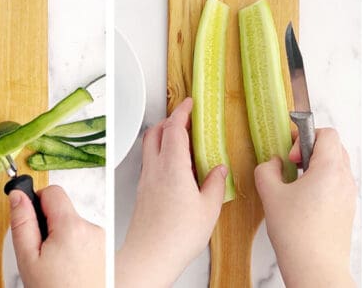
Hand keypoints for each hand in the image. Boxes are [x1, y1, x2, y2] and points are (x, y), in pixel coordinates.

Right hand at [9, 186, 103, 286]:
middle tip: (39, 250)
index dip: (36, 200)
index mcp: (72, 227)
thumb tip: (17, 196)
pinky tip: (67, 265)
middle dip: (47, 223)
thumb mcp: (28, 258)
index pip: (53, 191)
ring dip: (60, 236)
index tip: (29, 216)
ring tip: (54, 263)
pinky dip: (72, 246)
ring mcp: (101, 238)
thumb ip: (22, 222)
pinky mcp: (104, 248)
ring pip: (72, 224)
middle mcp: (91, 228)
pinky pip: (82, 237)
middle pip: (63, 209)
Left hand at [116, 98, 227, 286]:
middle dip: (170, 120)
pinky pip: (150, 163)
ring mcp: (146, 181)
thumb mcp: (209, 208)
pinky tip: (178, 169)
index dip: (182, 112)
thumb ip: (215, 184)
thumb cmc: (177, 237)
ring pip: (150, 147)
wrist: (150, 257)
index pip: (174, 129)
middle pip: (156, 132)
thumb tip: (219, 170)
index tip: (190, 103)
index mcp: (173, 167)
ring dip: (164, 137)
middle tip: (187, 119)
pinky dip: (162, 155)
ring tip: (185, 143)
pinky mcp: (143, 193)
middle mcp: (155, 170)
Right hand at [255, 128, 355, 286]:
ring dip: (316, 167)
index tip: (290, 153)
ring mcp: (348, 195)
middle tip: (291, 165)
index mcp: (330, 168)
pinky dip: (322, 184)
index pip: (326, 133)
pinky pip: (337, 185)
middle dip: (310, 151)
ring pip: (336, 167)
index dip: (304, 136)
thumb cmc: (299, 236)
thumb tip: (271, 163)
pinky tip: (303, 201)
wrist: (316, 267)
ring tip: (295, 185)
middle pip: (333, 147)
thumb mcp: (271, 195)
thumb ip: (266, 170)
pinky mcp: (347, 209)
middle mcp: (345, 179)